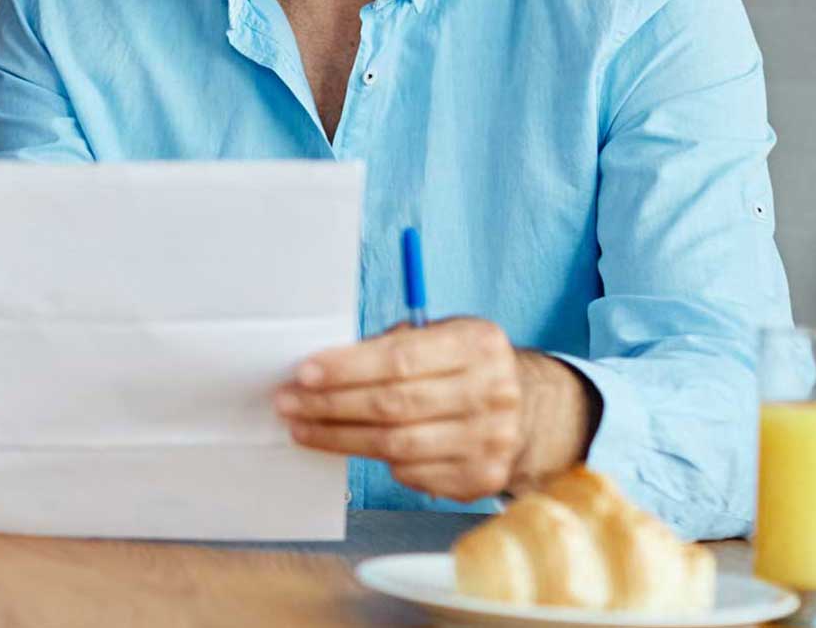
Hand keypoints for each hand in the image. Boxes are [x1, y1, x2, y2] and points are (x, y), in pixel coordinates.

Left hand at [274, 318, 592, 502]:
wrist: (528, 410)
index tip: (303, 372)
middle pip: (394, 405)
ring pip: (397, 446)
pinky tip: (352, 447)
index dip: (347, 367)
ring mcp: (492, 440)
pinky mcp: (483, 478)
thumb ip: (390, 346)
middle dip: (331, 404)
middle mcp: (492, 393)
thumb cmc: (461, 366)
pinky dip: (378, 461)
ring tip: (302, 428)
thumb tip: (321, 366)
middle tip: (287, 402)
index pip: (401, 359)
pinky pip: (413, 474)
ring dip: (339, 438)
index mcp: (479, 344)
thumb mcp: (440, 336)